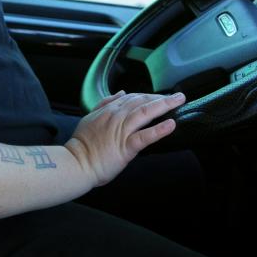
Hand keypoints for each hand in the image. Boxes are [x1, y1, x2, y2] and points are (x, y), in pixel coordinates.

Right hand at [65, 91, 185, 187]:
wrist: (77, 163)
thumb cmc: (83, 144)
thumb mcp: (90, 116)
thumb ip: (105, 103)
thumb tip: (121, 93)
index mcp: (109, 110)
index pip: (133, 97)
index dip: (149, 95)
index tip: (161, 96)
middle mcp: (116, 117)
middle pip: (142, 101)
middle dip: (161, 97)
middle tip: (177, 96)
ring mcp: (121, 131)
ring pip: (145, 112)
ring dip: (164, 105)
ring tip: (179, 101)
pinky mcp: (126, 147)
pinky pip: (145, 136)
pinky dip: (159, 129)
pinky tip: (171, 124)